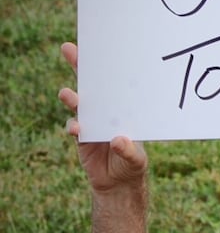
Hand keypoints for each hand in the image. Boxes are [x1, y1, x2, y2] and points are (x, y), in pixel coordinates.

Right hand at [59, 42, 147, 191]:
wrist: (118, 183)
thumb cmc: (133, 165)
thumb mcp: (137, 159)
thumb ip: (129, 151)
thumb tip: (118, 139)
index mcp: (123, 108)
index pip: (115, 83)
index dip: (107, 66)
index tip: (99, 49)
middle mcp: (106, 111)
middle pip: (92, 85)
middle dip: (80, 67)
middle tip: (69, 49)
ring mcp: (92, 122)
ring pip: (80, 103)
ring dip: (73, 98)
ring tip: (68, 94)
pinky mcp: (81, 136)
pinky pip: (75, 127)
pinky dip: (73, 126)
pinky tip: (76, 128)